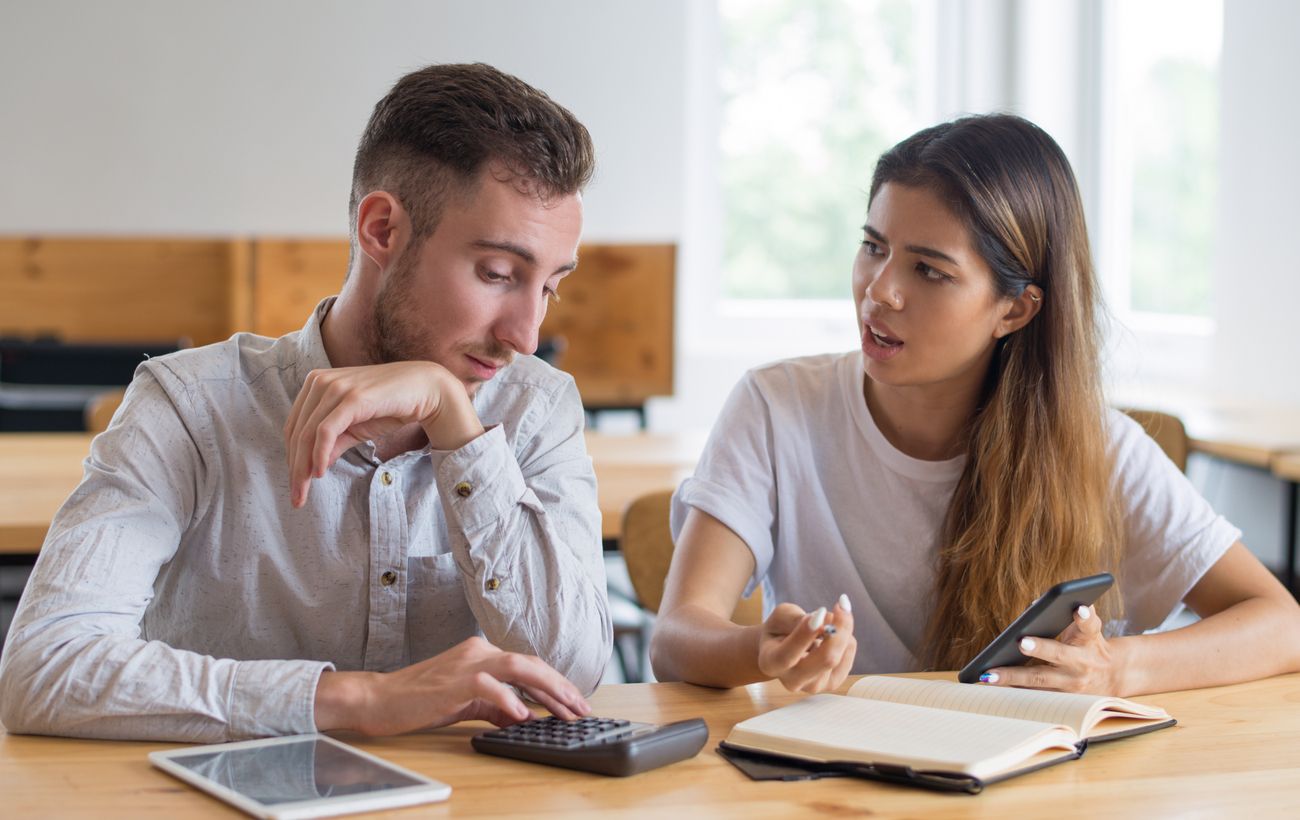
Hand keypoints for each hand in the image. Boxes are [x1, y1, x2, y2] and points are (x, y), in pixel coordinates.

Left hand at [283, 361, 484, 506]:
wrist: (425, 390)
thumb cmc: (390, 406)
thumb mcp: (355, 428)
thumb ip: (333, 444)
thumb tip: (312, 469)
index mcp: (316, 383)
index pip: (294, 426)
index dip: (291, 457)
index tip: (296, 484)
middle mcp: (320, 381)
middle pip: (296, 432)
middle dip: (294, 469)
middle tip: (296, 498)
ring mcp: (336, 387)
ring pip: (307, 434)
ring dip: (302, 468)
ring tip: (304, 492)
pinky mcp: (351, 397)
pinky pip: (326, 431)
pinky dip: (319, 454)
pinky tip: (319, 473)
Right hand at [314, 636, 590, 735]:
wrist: (380, 698)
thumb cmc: (420, 700)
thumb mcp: (465, 702)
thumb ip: (494, 706)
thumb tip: (523, 717)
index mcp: (482, 653)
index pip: (528, 665)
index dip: (555, 683)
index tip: (575, 703)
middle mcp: (479, 651)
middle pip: (530, 663)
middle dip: (561, 687)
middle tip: (582, 708)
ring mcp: (467, 662)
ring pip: (518, 667)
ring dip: (546, 689)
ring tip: (565, 710)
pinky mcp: (455, 680)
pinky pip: (489, 686)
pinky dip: (509, 700)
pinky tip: (523, 716)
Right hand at [757, 595, 856, 692]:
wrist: (783, 650)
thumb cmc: (779, 630)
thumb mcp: (780, 616)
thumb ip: (797, 618)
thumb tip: (826, 623)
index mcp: (771, 663)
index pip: (789, 654)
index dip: (806, 633)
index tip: (820, 611)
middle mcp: (792, 681)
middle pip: (826, 659)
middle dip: (839, 629)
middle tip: (842, 604)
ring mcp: (814, 686)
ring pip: (840, 654)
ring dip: (840, 629)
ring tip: (825, 622)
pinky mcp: (833, 683)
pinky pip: (849, 653)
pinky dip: (845, 638)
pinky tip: (831, 636)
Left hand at [980, 605, 1121, 693]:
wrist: (1113, 677)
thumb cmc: (1090, 644)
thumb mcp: (1088, 627)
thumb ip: (1071, 613)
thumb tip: (1036, 604)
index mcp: (1089, 639)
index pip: (1089, 625)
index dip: (1085, 616)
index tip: (1079, 608)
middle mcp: (1081, 662)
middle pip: (1059, 654)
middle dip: (1040, 649)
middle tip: (1021, 642)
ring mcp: (1071, 683)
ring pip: (1040, 680)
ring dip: (1013, 677)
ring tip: (988, 675)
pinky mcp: (1060, 697)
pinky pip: (1033, 694)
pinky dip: (1012, 690)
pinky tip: (990, 685)